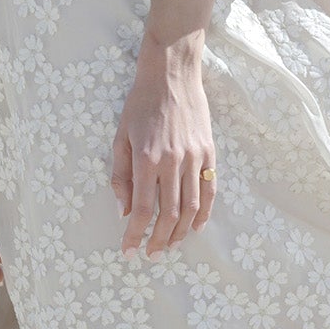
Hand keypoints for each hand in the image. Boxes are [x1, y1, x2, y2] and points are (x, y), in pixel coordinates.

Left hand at [111, 39, 216, 256]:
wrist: (172, 74)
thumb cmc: (140, 103)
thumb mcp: (120, 137)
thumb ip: (121, 176)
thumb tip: (124, 210)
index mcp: (146, 159)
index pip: (141, 209)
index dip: (135, 235)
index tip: (128, 251)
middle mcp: (172, 162)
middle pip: (169, 214)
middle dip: (158, 240)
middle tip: (151, 254)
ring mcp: (194, 157)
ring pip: (191, 207)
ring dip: (180, 232)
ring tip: (170, 245)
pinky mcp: (209, 152)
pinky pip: (209, 189)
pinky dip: (204, 213)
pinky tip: (196, 227)